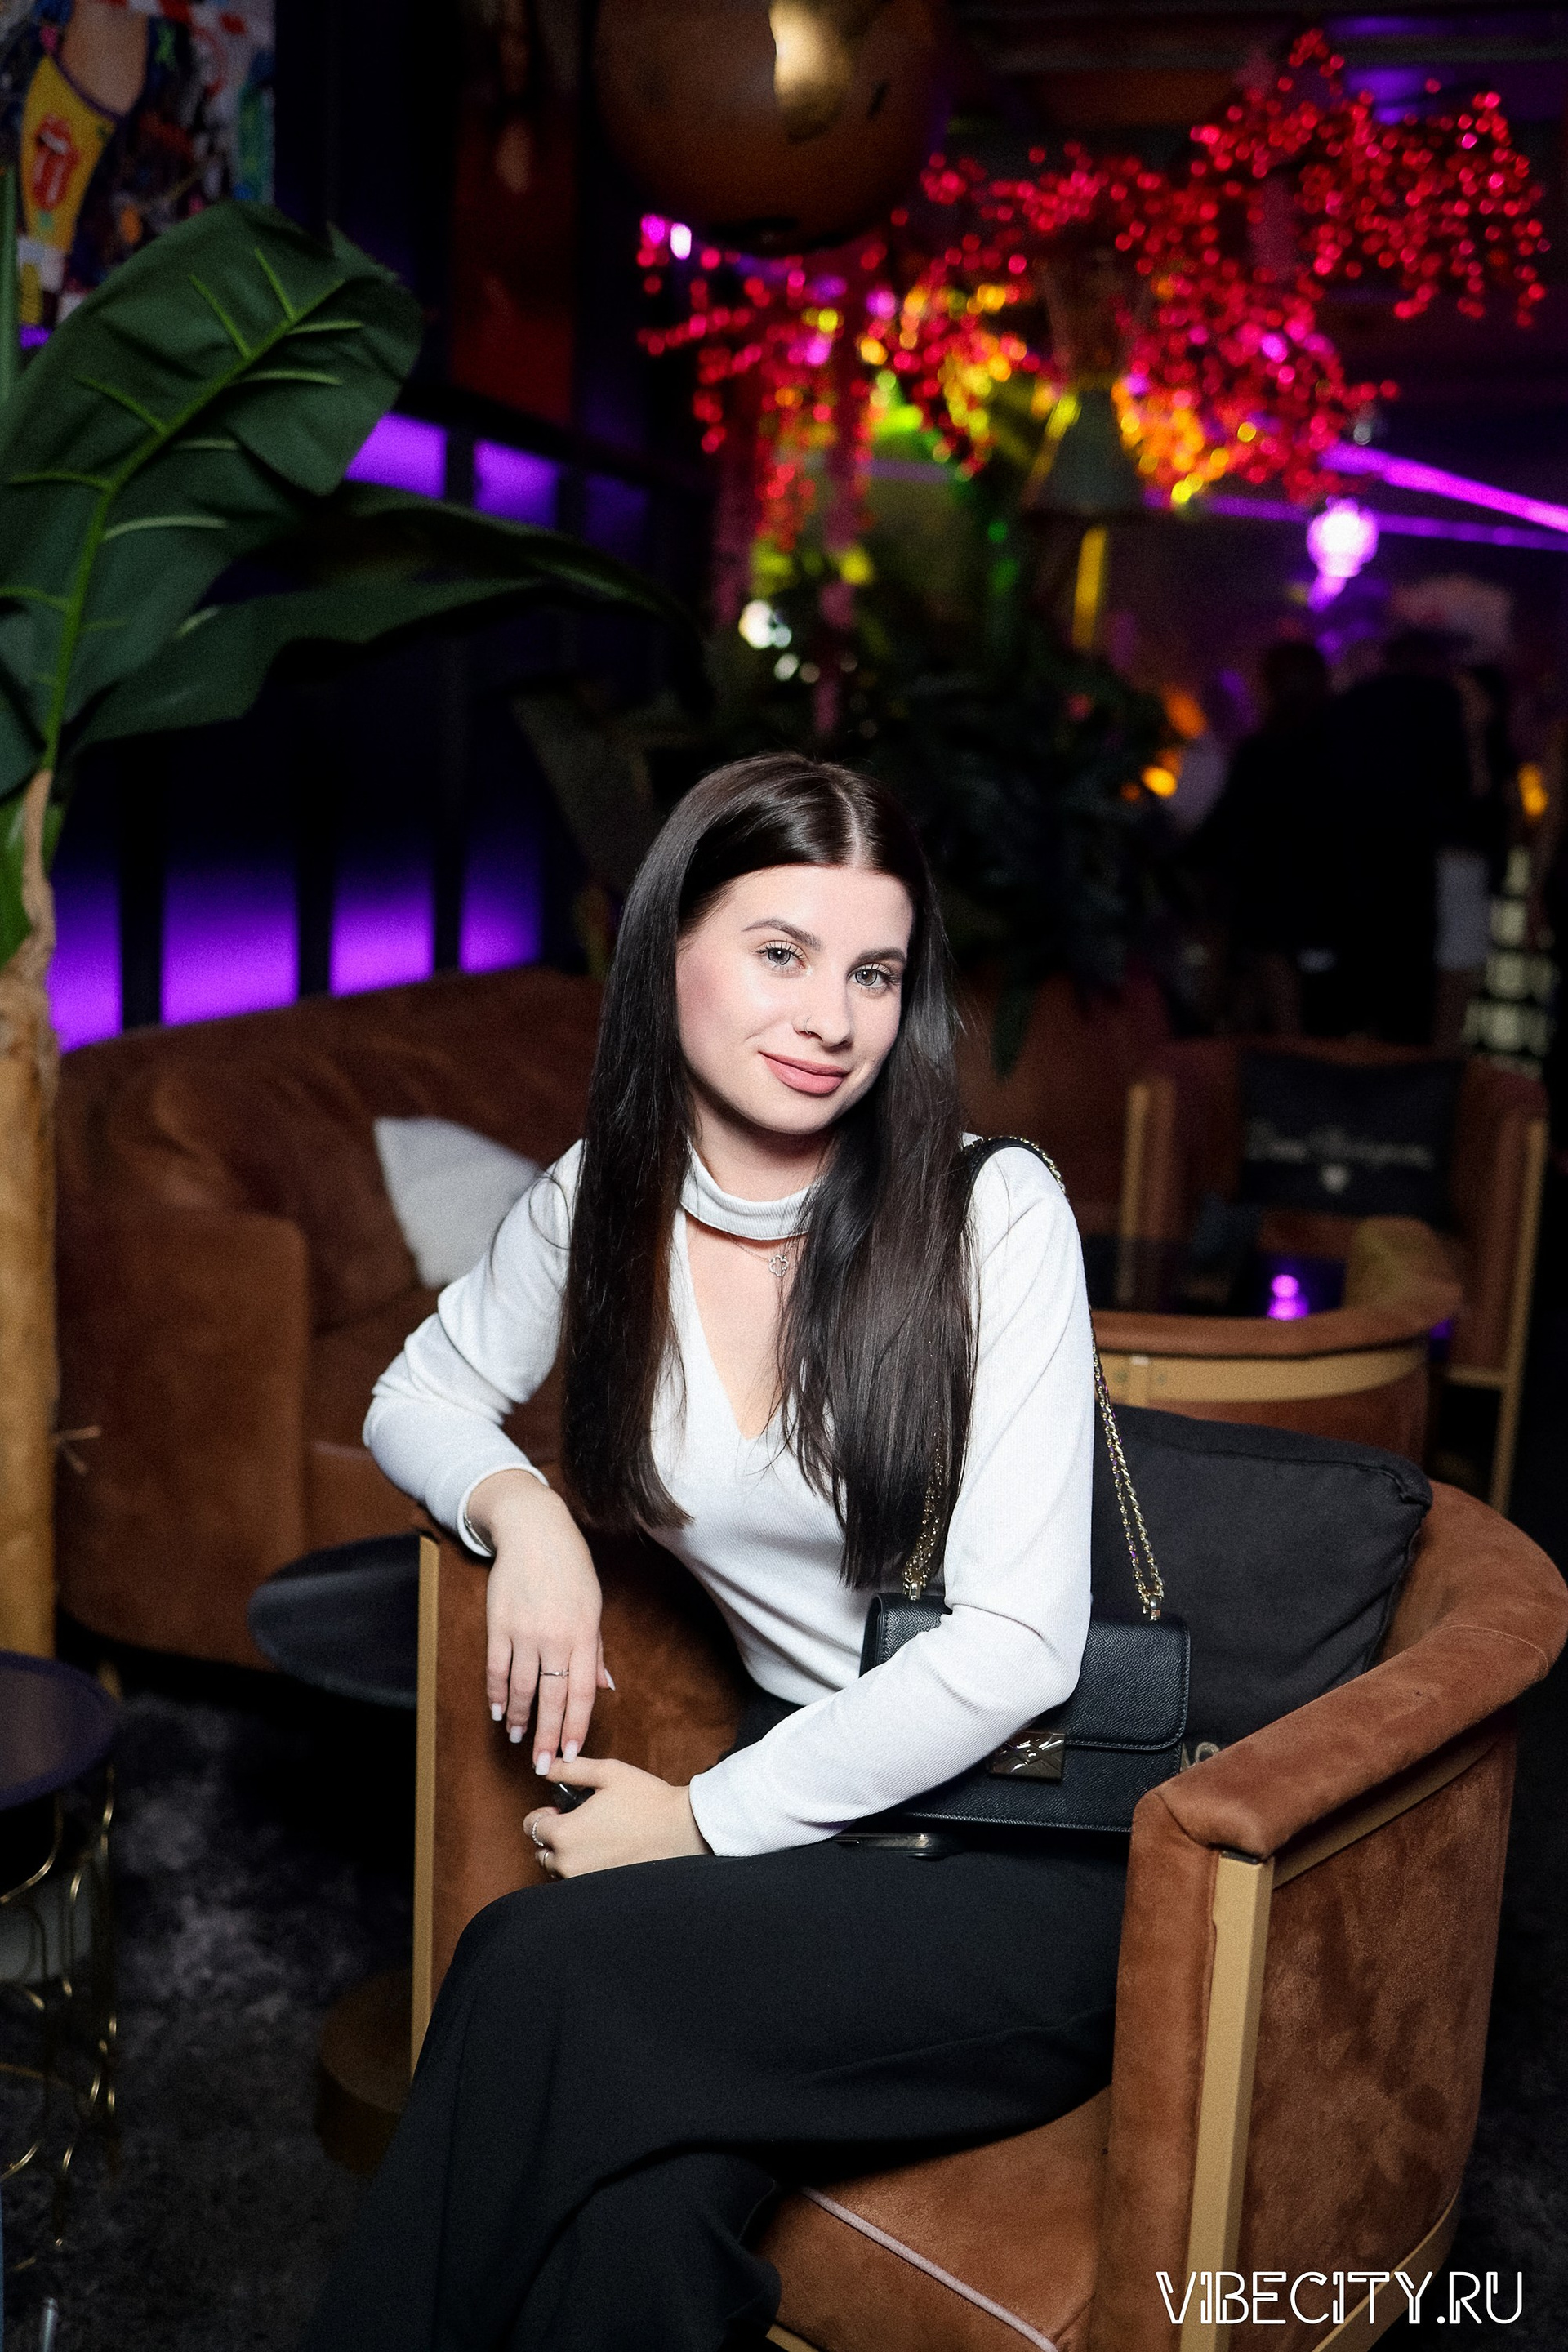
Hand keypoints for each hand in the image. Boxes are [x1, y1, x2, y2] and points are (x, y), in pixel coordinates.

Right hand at [471, 1470, 612, 1772]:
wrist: (535, 1531)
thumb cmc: (571, 1569)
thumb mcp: (594, 1605)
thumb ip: (596, 1650)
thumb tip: (605, 1688)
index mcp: (584, 1634)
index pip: (582, 1692)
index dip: (575, 1726)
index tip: (570, 1752)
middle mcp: (556, 1637)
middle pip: (551, 1697)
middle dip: (546, 1735)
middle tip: (541, 1765)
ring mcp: (525, 1631)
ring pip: (522, 1687)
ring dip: (519, 1718)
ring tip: (518, 1739)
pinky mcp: (499, 1623)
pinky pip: (497, 1667)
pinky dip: (496, 1693)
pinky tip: (498, 1711)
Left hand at [522, 1756, 710, 1877]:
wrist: (682, 1831)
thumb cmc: (646, 1800)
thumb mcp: (607, 1773)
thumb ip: (570, 1769)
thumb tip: (545, 1767)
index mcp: (564, 1834)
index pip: (531, 1827)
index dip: (544, 1814)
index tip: (561, 1810)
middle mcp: (568, 1863)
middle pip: (541, 1852)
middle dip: (553, 1837)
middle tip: (581, 1822)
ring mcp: (584, 1881)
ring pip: (558, 1870)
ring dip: (567, 1855)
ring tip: (596, 1837)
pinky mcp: (600, 1891)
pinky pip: (578, 1881)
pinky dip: (584, 1869)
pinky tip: (606, 1853)